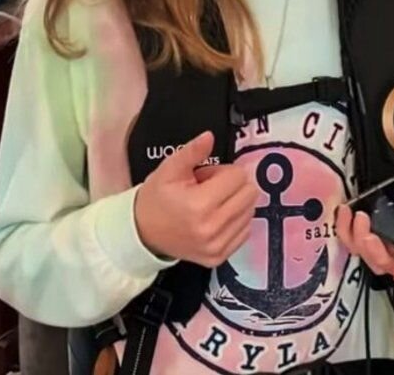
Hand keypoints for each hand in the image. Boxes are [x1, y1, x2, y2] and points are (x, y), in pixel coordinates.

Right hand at [134, 131, 257, 266]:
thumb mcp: (169, 170)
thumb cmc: (156, 200)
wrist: (143, 233)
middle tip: (210, 189)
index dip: (222, 171)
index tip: (206, 177)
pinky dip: (236, 221)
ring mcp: (217, 246)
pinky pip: (246, 231)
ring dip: (235, 203)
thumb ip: (192, 151)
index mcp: (199, 205)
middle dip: (232, 185)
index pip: (238, 176)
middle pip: (249, 193)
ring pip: (250, 211)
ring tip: (211, 204)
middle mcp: (211, 228)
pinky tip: (217, 218)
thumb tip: (209, 137)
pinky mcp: (220, 256)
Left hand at [336, 177, 393, 281]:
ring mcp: (384, 236)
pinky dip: (344, 224)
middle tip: (367, 228)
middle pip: (378, 261)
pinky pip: (352, 233)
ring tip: (355, 215)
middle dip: (369, 248)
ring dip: (353, 236)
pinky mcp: (371, 222)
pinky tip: (346, 210)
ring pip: (361, 249)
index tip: (390, 256)